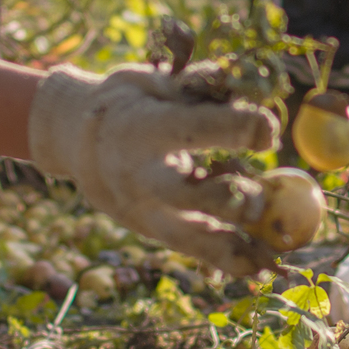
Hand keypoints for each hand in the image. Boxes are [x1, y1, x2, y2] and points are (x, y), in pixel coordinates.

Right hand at [28, 66, 279, 276]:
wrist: (73, 139)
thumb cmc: (127, 102)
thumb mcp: (156, 82)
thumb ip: (202, 90)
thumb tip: (254, 96)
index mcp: (137, 128)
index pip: (189, 129)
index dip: (233, 128)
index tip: (268, 128)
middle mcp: (137, 175)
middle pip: (183, 196)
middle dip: (225, 201)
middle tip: (260, 199)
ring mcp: (140, 210)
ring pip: (189, 238)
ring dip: (236, 248)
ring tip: (275, 260)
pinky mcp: (151, 231)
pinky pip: (193, 250)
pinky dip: (228, 260)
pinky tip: (260, 266)